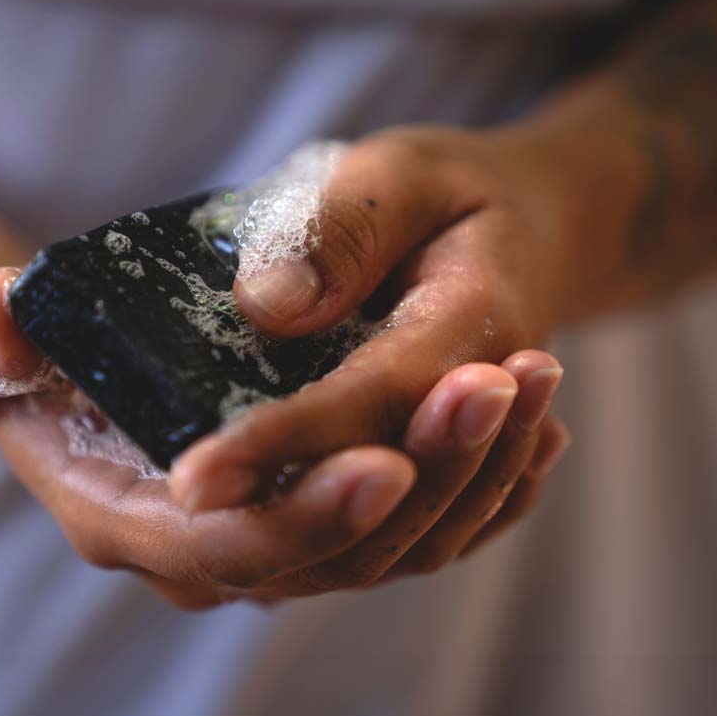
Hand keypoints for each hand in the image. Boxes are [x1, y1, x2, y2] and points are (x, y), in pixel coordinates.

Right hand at [0, 266, 567, 608]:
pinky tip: (535, 424)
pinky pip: (424, 532)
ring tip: (532, 379)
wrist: (106, 355)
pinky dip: (488, 489)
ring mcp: (277, 536)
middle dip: (420, 485)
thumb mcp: (4, 323)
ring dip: (473, 471)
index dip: (299, 518)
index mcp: (127, 514)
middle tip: (488, 388)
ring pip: (396, 547)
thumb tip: (12, 311)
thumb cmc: (56, 337)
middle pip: (332, 557)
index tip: (380, 463)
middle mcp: (209, 550)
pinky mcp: (327, 515)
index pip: (222, 550)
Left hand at [171, 125, 564, 515]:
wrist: (526, 233)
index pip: (371, 399)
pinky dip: (346, 540)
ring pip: (400, 535)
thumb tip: (266, 306)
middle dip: (287, 514)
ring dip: (311, 540)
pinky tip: (275, 530)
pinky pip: (411, 532)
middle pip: (388, 492)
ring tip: (213, 513)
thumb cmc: (450, 193)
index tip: (194, 478)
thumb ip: (343, 230)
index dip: (280, 443)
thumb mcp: (398, 174)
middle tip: (190, 506)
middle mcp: (478, 404)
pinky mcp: (440, 463)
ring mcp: (465, 447)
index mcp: (474, 320)